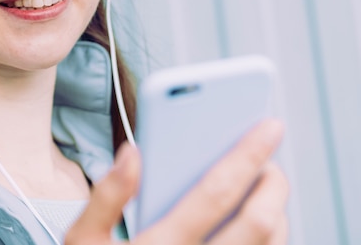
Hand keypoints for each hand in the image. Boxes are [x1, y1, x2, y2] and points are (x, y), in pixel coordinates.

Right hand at [65, 119, 288, 244]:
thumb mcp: (83, 241)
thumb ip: (106, 195)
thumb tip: (132, 154)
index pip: (216, 192)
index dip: (248, 154)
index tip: (268, 126)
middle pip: (260, 221)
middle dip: (274, 182)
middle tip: (270, 160)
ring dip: (276, 210)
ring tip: (262, 188)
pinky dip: (271, 238)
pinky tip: (253, 223)